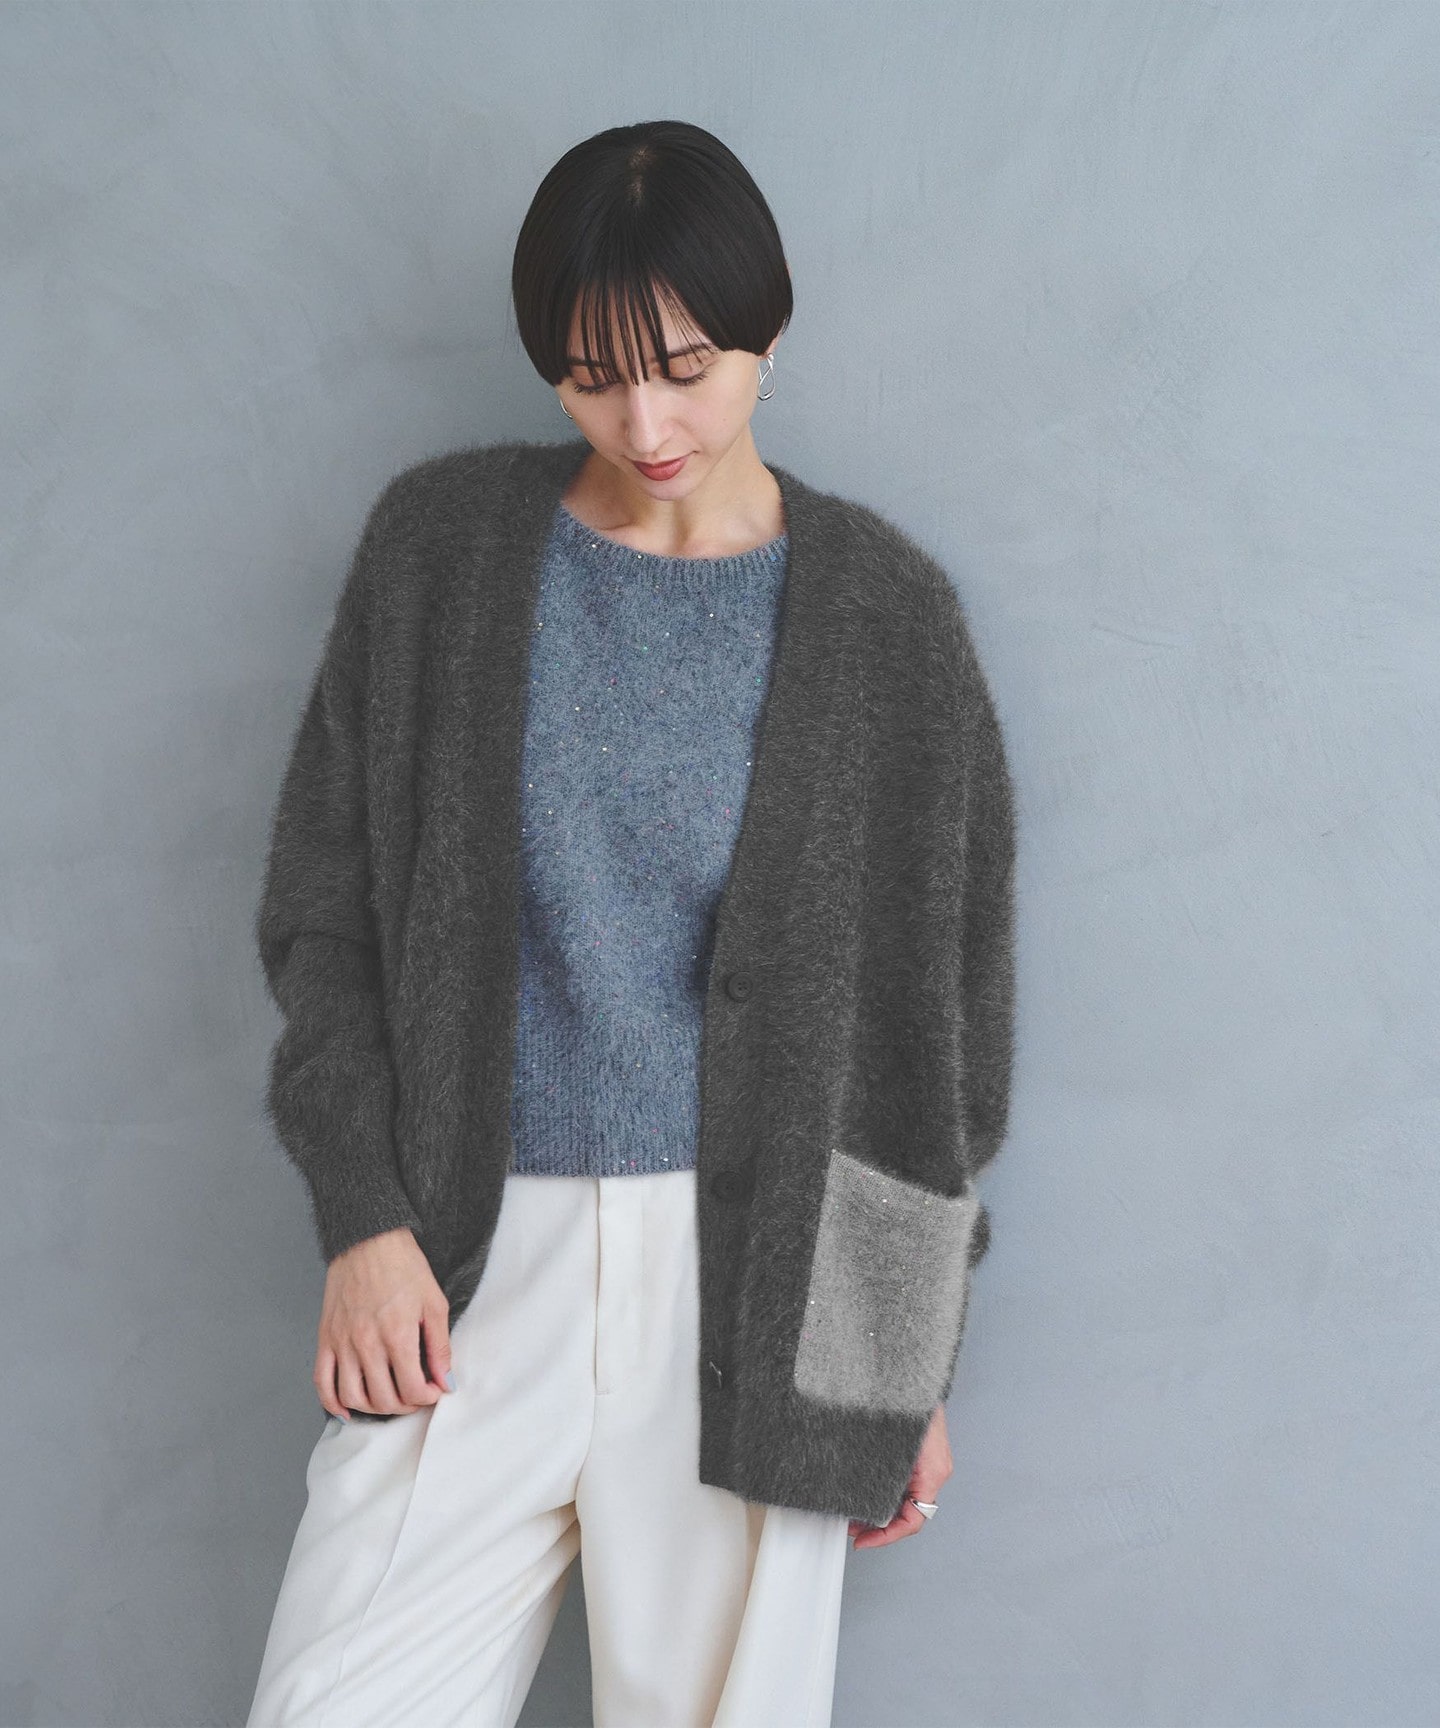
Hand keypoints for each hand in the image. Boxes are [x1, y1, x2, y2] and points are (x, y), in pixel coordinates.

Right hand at [314, 1226, 454, 1419]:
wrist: (368, 1240)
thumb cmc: (404, 1267)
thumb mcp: (434, 1303)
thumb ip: (440, 1347)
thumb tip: (445, 1382)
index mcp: (397, 1335)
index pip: (412, 1389)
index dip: (427, 1397)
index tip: (433, 1390)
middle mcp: (367, 1343)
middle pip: (383, 1399)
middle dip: (405, 1405)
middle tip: (415, 1395)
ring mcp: (342, 1342)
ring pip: (353, 1397)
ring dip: (374, 1408)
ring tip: (389, 1398)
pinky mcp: (325, 1338)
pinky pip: (322, 1382)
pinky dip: (333, 1404)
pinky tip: (349, 1409)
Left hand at [849, 1401, 953, 1549]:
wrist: (914, 1370)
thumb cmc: (910, 1399)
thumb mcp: (896, 1443)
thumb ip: (888, 1475)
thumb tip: (867, 1501)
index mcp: (932, 1473)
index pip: (913, 1521)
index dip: (886, 1536)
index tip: (863, 1541)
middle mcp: (933, 1471)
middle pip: (908, 1513)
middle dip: (880, 1525)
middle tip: (852, 1527)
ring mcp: (927, 1463)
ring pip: (904, 1498)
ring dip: (880, 1507)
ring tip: (853, 1510)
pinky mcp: (917, 1454)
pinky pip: (902, 1481)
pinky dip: (883, 1489)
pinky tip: (862, 1486)